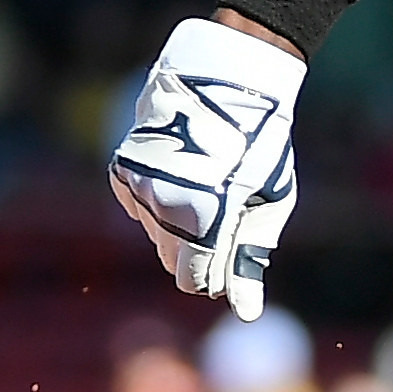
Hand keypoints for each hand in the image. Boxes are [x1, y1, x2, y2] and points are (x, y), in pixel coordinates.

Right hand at [106, 12, 311, 317]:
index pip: (195, 281)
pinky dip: (156, 200)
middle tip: (223, 211)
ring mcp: (139, 187)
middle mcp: (165, 207)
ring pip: (154, 234)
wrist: (228, 78)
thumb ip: (250, 260)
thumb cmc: (262, 145)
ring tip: (205, 181)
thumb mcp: (269, 204)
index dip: (215, 274)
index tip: (230, 254)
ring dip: (176, 222)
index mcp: (206, 220)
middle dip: (197, 248)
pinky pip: (137, 207)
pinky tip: (181, 171)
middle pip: (173, 260)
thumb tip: (245, 313)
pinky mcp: (123, 170)